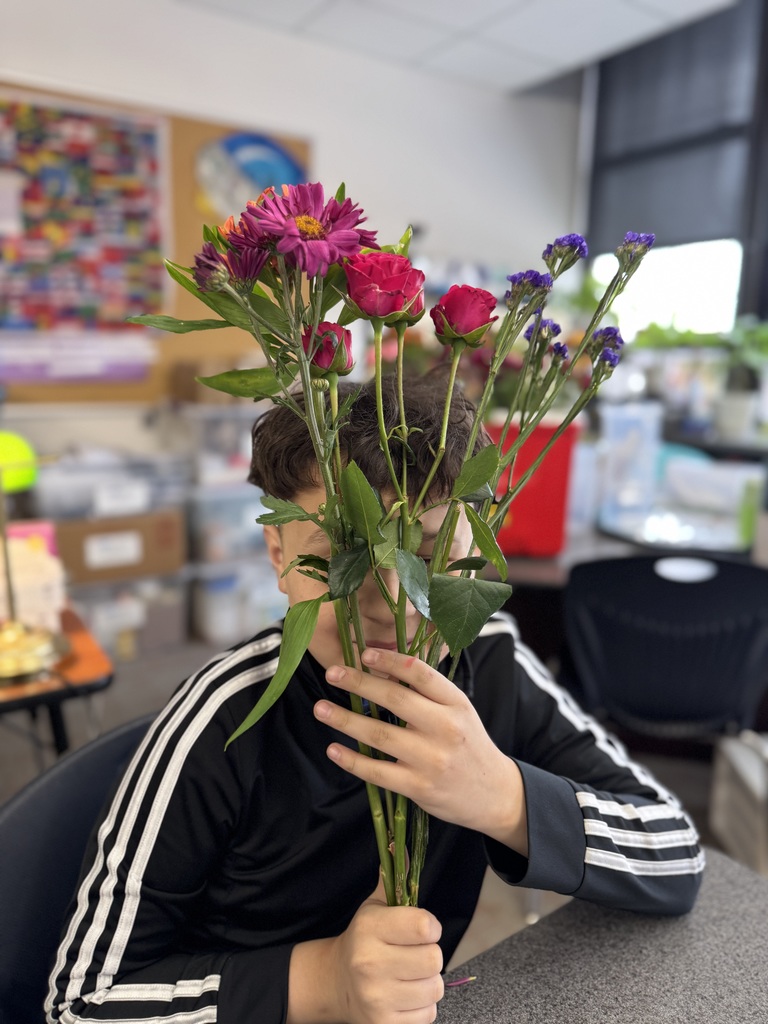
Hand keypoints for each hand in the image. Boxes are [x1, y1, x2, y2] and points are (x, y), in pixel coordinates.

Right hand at [288, 871, 443, 1023]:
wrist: (335, 983)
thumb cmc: (363, 940)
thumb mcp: (375, 906)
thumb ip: (395, 878)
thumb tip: (405, 845)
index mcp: (370, 928)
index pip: (424, 926)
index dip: (431, 927)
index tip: (423, 929)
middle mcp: (369, 963)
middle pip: (434, 959)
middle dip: (429, 955)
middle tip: (413, 953)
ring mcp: (376, 998)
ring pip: (434, 988)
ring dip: (428, 983)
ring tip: (409, 975)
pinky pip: (428, 1015)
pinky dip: (422, 1007)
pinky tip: (405, 996)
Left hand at [314, 648, 527, 853]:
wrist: (493, 793)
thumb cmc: (467, 744)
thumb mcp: (457, 711)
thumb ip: (426, 692)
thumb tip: (382, 668)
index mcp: (455, 703)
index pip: (420, 673)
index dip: (389, 661)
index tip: (363, 654)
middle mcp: (445, 728)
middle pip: (395, 700)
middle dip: (359, 684)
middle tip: (332, 673)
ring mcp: (431, 760)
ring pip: (380, 735)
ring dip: (345, 720)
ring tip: (320, 709)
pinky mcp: (419, 787)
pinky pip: (378, 772)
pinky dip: (352, 760)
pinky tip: (334, 749)